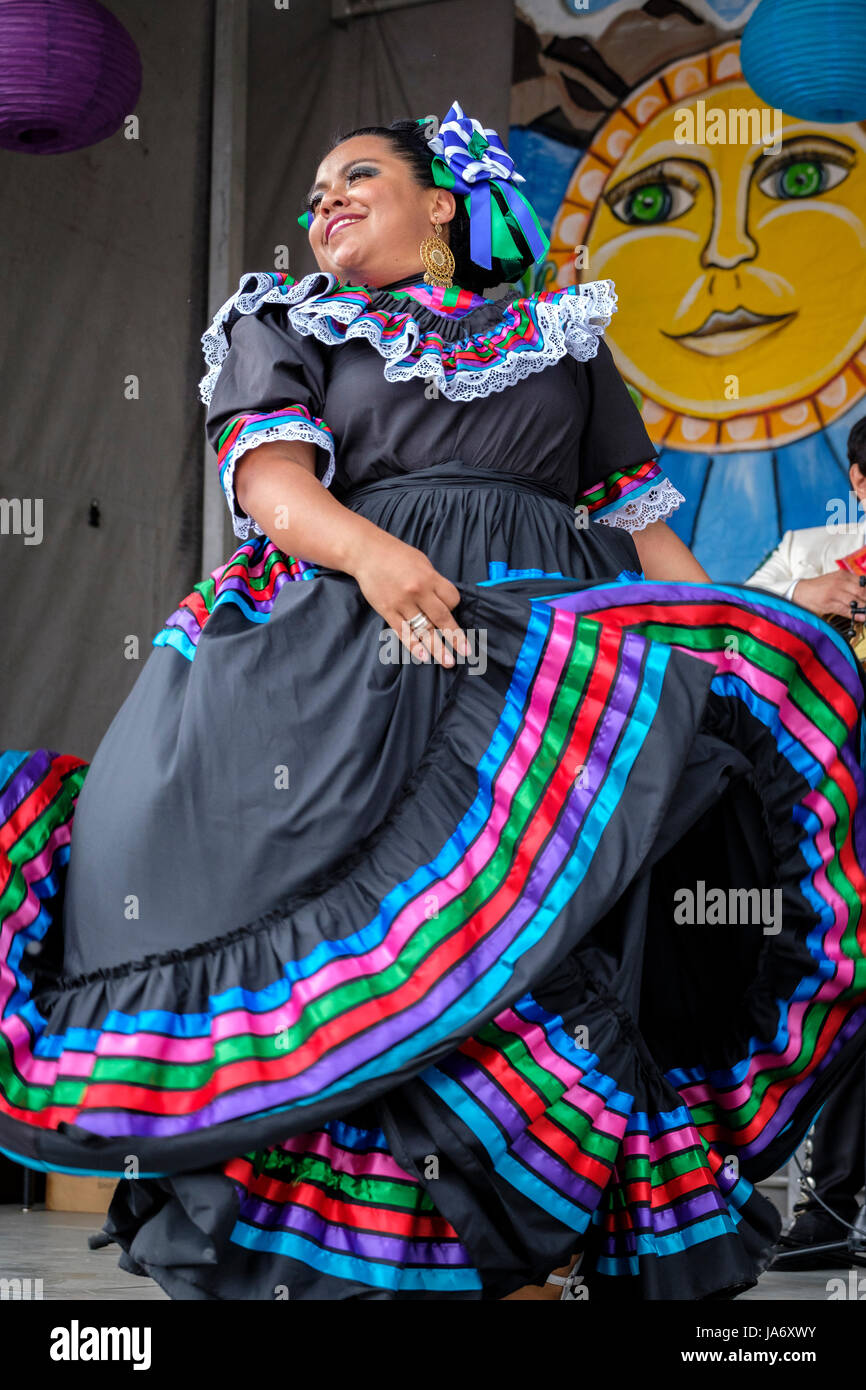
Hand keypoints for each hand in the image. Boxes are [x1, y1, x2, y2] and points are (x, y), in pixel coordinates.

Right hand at [350, 532, 468, 666]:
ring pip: (424, 630)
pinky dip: (414, 645)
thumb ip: (434, 581)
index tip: (450, 608)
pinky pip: (403, 632)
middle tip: (466, 652)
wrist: (366, 553)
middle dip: (455, 637)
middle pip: (442, 618)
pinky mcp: (387, 611)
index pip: (452, 599)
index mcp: (429, 577)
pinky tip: (423, 656)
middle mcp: (417, 592)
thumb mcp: (422, 562)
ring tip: (448, 662)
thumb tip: (444, 600)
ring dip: (437, 648)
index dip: (454, 606)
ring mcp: (401, 604)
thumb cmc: (396, 554)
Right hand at [791, 571, 865, 621]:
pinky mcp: (828, 603)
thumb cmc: (818, 588)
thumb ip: (850, 585)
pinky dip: (854, 615)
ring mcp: (834, 592)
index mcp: (843, 575)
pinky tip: (860, 617)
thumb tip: (864, 594)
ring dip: (863, 608)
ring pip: (855, 600)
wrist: (800, 591)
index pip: (863, 582)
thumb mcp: (835, 581)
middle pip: (861, 591)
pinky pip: (845, 609)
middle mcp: (840, 582)